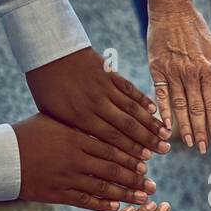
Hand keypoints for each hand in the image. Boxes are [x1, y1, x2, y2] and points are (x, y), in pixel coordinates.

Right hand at [13, 112, 157, 210]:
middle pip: (113, 168)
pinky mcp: (58, 194)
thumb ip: (80, 123)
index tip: (148, 161)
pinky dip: (103, 204)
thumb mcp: (55, 121)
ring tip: (143, 198)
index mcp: (76, 136)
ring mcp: (67, 177)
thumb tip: (105, 118)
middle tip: (153, 184)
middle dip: (136, 177)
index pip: (112, 146)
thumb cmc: (28, 134)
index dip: (132, 155)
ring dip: (126, 194)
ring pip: (103, 187)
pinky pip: (85, 201)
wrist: (2, 157)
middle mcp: (75, 158)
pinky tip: (118, 206)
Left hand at [27, 46, 171, 161]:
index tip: (145, 162)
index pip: (111, 138)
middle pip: (127, 126)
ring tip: (165, 135)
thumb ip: (73, 130)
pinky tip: (154, 109)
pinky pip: (130, 89)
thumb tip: (91, 149)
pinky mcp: (109, 74)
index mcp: (80, 116)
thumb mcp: (52, 113)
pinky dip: (143, 100)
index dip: (130, 151)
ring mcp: (104, 87)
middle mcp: (96, 103)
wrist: (48, 49)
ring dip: (151, 123)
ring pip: (132, 108)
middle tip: (164, 152)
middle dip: (147, 141)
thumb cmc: (45, 85)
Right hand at [147, 0, 210, 152]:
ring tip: (187, 143)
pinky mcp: (156, 69)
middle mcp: (191, 73)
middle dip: (200, 131)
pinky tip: (166, 127)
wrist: (171, 9)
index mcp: (208, 68)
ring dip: (184, 126)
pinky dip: (163, 112)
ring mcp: (172, 72)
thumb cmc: (195, 27)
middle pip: (197, 108)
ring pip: (179, 105)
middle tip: (202, 149)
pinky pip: (160, 95)